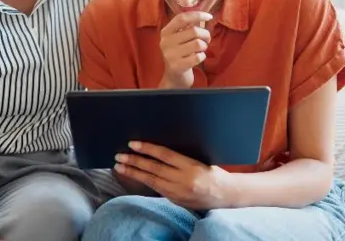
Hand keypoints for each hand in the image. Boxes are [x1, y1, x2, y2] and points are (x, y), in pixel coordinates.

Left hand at [115, 141, 234, 209]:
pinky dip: (144, 182)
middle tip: (119, 156)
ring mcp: (178, 192)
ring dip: (134, 173)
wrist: (225, 195)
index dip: (147, 148)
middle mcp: (183, 180)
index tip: (133, 144)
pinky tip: (134, 176)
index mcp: (191, 166)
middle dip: (134, 162)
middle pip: (154, 169)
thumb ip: (180, 157)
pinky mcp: (175, 200)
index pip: (164, 155)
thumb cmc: (213, 172)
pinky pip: (156, 189)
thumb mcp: (200, 160)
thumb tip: (157, 149)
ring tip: (120, 167)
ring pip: (151, 181)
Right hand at [159, 11, 211, 87]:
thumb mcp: (179, 39)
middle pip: (193, 30)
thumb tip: (203, 16)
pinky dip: (202, 56)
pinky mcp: (177, 66)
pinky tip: (198, 58)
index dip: (197, 15)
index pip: (182, 18)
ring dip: (204, 46)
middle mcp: (165, 42)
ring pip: (197, 43)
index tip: (209, 16)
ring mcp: (170, 55)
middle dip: (205, 34)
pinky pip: (198, 57)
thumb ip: (187, 28)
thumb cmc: (180, 55)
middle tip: (207, 40)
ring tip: (201, 49)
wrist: (174, 77)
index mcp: (165, 32)